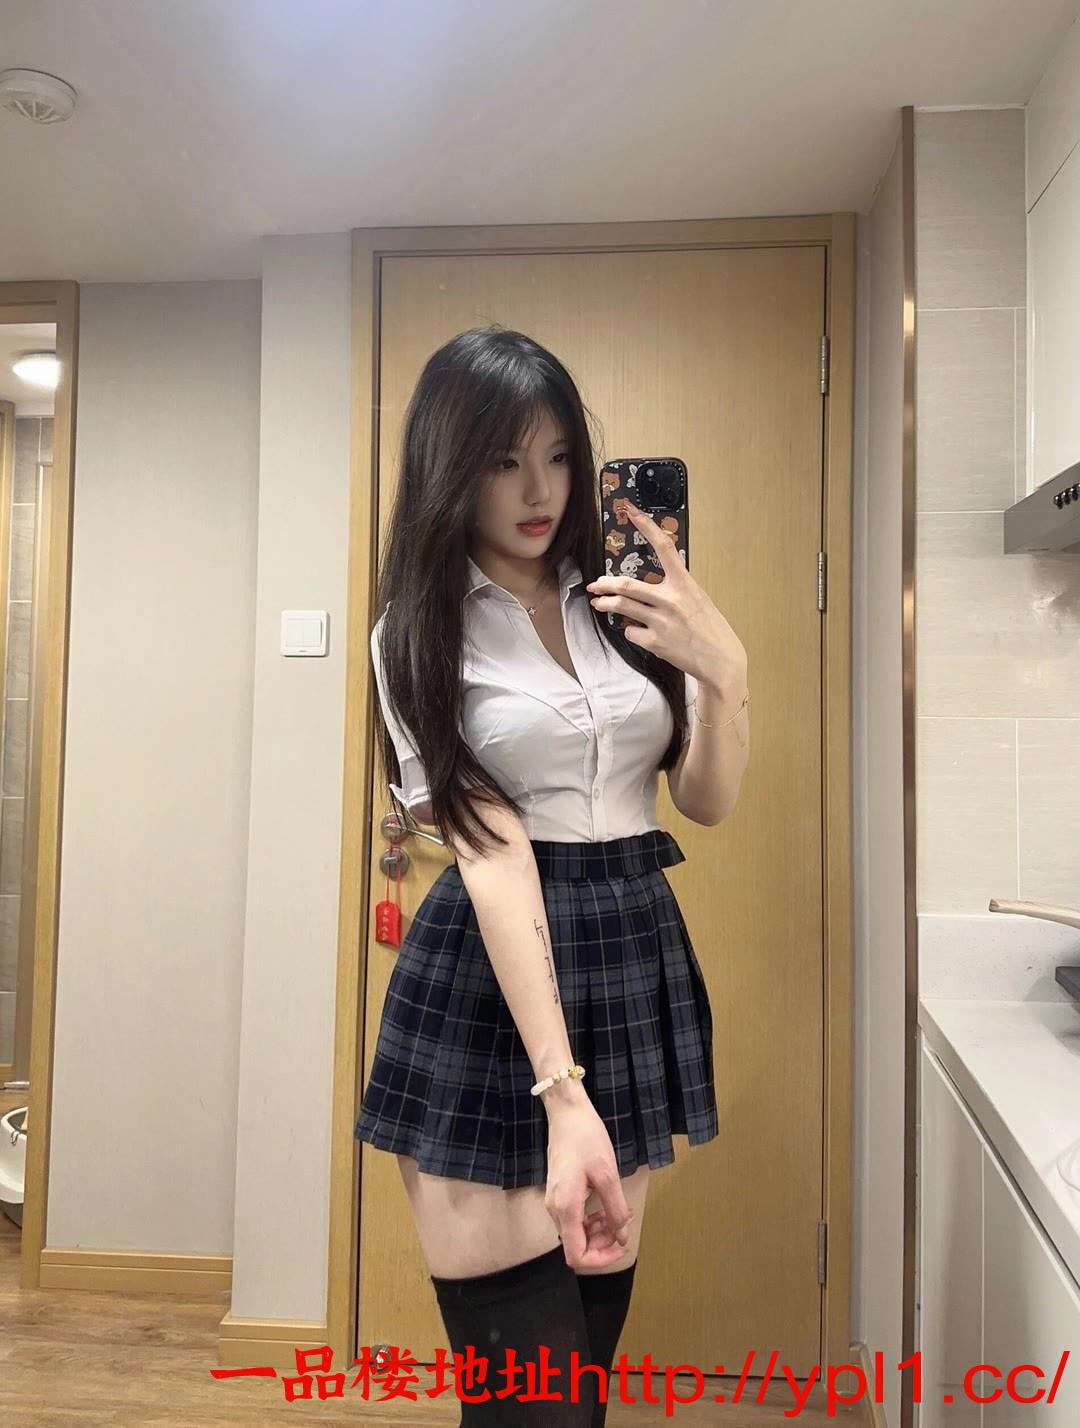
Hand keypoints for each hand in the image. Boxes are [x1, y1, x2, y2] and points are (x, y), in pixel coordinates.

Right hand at [544, 1099, 634, 1269]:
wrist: (567, 1113)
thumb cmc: (587, 1138)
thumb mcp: (608, 1175)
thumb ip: (616, 1210)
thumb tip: (623, 1237)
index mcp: (566, 1208)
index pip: (577, 1256)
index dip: (601, 1259)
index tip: (621, 1246)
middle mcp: (555, 1209)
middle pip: (576, 1247)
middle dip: (603, 1244)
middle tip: (625, 1227)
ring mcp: (554, 1200)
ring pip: (575, 1234)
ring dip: (598, 1233)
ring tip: (619, 1216)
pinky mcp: (558, 1192)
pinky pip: (573, 1219)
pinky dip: (590, 1221)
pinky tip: (605, 1208)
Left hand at [587, 501, 746, 691]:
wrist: (721, 661)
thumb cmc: (711, 629)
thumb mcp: (698, 600)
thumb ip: (674, 590)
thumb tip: (648, 589)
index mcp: (685, 584)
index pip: (663, 546)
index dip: (646, 525)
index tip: (631, 509)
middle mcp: (671, 599)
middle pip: (627, 584)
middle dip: (605, 583)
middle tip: (596, 584)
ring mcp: (661, 621)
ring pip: (622, 607)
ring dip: (605, 604)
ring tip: (598, 603)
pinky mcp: (655, 642)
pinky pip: (631, 631)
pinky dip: (630, 630)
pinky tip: (638, 632)